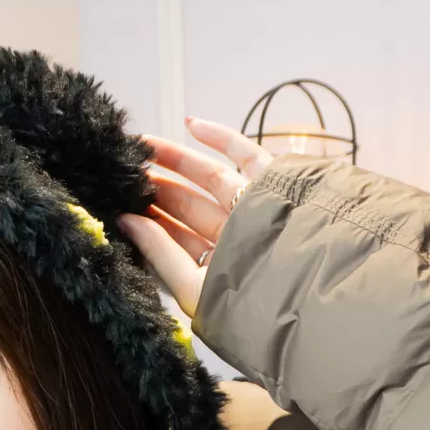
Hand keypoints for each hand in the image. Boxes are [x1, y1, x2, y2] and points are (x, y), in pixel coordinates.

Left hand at [117, 115, 272, 317]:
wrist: (312, 293)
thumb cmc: (255, 305)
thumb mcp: (194, 287)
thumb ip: (160, 253)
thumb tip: (126, 221)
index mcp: (217, 268)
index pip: (174, 240)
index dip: (146, 219)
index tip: (117, 201)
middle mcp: (235, 238)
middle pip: (187, 206)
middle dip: (156, 187)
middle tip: (122, 170)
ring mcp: (254, 209)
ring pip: (209, 177)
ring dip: (177, 159)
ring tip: (142, 145)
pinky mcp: (273, 184)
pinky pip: (244, 154)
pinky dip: (220, 137)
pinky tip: (190, 124)